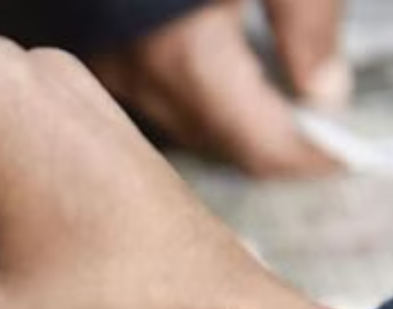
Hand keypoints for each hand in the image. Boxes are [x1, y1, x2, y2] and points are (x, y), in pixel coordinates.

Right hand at [88, 0, 345, 176]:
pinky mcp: (93, 43)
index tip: (342, 154)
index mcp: (186, 57)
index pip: (259, 147)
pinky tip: (215, 62)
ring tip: (271, 94)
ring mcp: (107, 63)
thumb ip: (306, 21)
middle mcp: (138, 75)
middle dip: (268, 142)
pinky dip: (190, 89)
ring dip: (226, 119)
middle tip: (315, 124)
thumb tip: (320, 88)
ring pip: (177, 119)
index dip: (307, 159)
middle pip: (215, 143)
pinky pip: (146, 88)